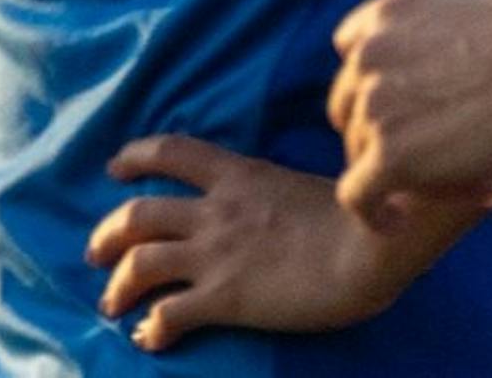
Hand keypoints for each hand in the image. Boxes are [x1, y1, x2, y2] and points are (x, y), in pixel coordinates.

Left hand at [87, 134, 465, 348]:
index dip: (136, 157)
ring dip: (117, 282)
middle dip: (107, 233)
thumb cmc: (374, 213)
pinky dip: (151, 326)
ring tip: (109, 302)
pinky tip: (148, 339)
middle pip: (138, 214)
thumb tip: (397, 161)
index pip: (170, 152)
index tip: (115, 168)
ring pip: (139, 262)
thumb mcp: (332, 180)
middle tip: (94, 251)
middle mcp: (215, 211)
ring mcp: (216, 254)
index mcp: (238, 175)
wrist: (374, 249)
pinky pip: (170, 312)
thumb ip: (330, 176)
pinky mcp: (225, 297)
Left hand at [327, 0, 491, 227]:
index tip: (418, 116)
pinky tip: (398, 224)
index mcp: (386, 15)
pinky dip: (374, 214)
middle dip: (395, 137)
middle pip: (355, 112)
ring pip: (363, 155)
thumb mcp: (475, 25)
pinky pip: (358, 195)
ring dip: (407, 175)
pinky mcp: (388, 154)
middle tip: (458, 160)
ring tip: (473, 184)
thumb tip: (458, 84)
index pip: (354, 58)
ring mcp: (371, 104)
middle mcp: (365, 54)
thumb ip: (443, 51)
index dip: (381, 92)